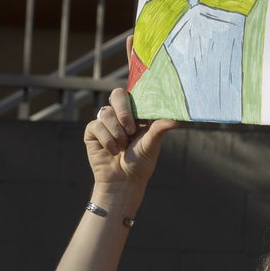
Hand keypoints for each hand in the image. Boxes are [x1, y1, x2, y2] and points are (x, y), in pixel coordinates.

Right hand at [85, 86, 174, 204]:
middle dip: (124, 111)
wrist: (123, 181)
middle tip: (130, 129)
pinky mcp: (93, 131)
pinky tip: (112, 151)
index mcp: (137, 113)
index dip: (136, 89)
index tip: (139, 90)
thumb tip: (176, 120)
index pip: (135, 93)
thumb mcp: (152, 144)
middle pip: (117, 94)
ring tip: (123, 147)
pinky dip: (107, 140)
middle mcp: (121, 114)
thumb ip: (160, 129)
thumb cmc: (141, 163)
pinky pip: (96, 125)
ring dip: (117, 133)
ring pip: (106, 112)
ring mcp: (106, 121)